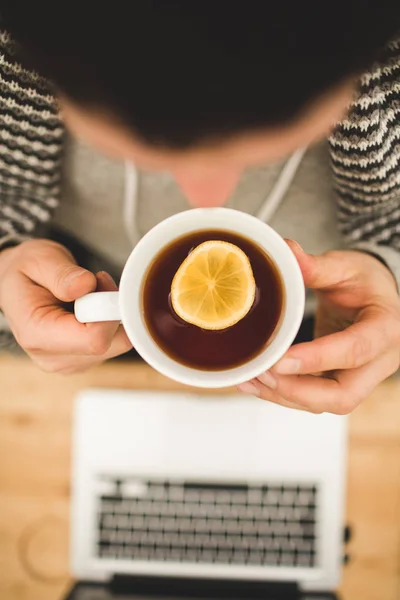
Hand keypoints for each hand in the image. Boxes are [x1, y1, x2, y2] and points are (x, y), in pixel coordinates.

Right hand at [0, 239, 131, 372]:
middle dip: (112, 309)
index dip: (107, 308)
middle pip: (110, 344)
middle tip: (97, 282)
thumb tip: (86, 285)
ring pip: (117, 344)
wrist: (18, 285)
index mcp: (36, 335)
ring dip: (112, 315)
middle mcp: (52, 357)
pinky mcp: (82, 360)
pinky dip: (111, 323)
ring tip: (90, 294)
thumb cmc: (28, 271)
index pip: (93, 339)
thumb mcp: (39, 260)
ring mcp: (69, 363)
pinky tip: (92, 309)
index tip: (100, 279)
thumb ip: (62, 274)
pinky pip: (115, 344)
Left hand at [238, 241, 399, 413]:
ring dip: (285, 396)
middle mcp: (380, 361)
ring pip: (326, 404)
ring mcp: (363, 378)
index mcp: (386, 328)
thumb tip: (286, 250)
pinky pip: (315, 399)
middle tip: (261, 374)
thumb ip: (316, 266)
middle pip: (343, 396)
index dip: (317, 359)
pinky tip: (256, 383)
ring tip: (249, 379)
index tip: (280, 361)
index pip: (355, 350)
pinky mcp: (342, 383)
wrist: (374, 297)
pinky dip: (285, 394)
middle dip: (298, 391)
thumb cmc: (364, 281)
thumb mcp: (344, 266)